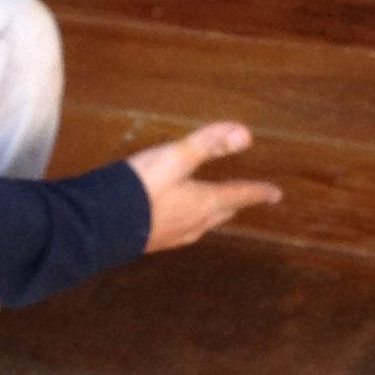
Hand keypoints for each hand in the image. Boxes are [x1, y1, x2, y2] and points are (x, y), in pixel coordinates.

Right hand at [129, 122, 281, 252]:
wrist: (99, 226)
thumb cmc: (139, 189)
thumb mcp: (174, 158)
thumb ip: (208, 143)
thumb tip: (245, 134)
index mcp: (203, 203)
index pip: (238, 195)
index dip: (258, 192)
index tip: (275, 194)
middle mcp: (194, 223)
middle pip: (222, 211)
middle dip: (235, 202)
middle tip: (246, 197)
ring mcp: (173, 234)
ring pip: (203, 223)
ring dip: (213, 213)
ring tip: (216, 207)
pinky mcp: (153, 240)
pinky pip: (181, 231)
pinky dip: (189, 221)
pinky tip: (177, 220)